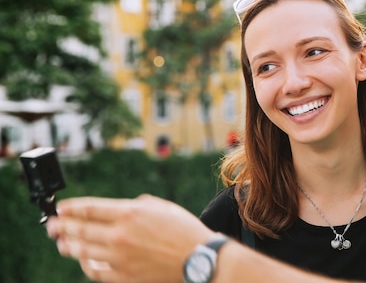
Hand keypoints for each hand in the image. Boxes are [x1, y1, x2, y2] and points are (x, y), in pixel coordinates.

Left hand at [46, 194, 214, 282]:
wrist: (199, 259)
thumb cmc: (184, 230)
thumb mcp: (162, 207)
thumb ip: (138, 204)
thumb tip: (121, 209)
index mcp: (130, 213)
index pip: (89, 209)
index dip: (71, 209)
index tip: (61, 208)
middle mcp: (120, 234)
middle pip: (81, 230)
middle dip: (63, 226)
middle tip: (53, 225)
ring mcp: (119, 257)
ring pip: (83, 251)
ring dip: (69, 245)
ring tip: (62, 242)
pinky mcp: (123, 276)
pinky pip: (95, 271)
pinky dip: (85, 264)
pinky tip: (83, 260)